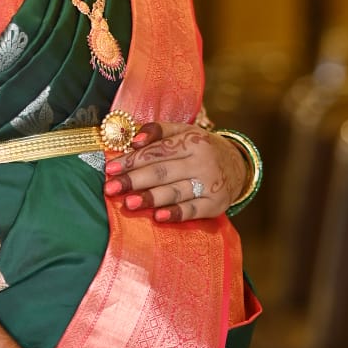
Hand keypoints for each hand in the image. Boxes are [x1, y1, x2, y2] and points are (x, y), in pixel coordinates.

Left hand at [103, 121, 245, 221]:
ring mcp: (210, 184)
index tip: (110, 169)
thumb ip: (158, 131)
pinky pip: (193, 210)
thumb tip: (134, 139)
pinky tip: (159, 216)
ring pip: (175, 191)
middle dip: (134, 180)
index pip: (156, 151)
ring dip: (151, 198)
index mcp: (191, 140)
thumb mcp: (184, 131)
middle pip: (163, 171)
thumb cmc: (201, 148)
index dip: (131, 160)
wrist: (237, 165)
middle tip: (111, 188)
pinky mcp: (215, 205)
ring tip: (129, 203)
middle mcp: (202, 162)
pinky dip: (176, 213)